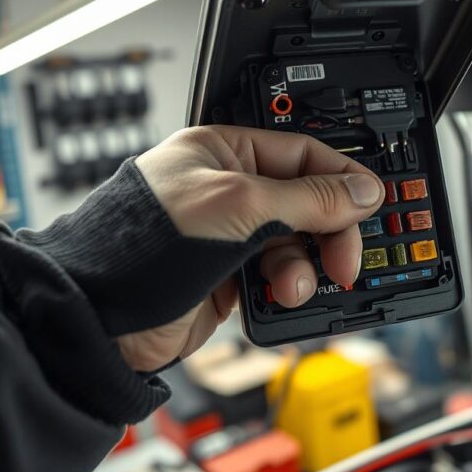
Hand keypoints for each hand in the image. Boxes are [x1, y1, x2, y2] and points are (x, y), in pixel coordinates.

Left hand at [117, 125, 383, 370]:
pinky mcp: (227, 278)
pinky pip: (277, 278)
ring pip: (296, 246)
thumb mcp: (238, 207)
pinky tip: (277, 298)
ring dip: (302, 268)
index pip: (302, 155)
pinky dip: (285, 290)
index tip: (371, 203)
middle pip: (307, 203)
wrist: (100, 319)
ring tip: (289, 287)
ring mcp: (228, 236)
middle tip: (343, 261)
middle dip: (328, 233)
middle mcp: (227, 190)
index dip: (341, 179)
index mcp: (223, 152)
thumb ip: (307, 198)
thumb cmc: (141, 245)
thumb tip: (361, 190)